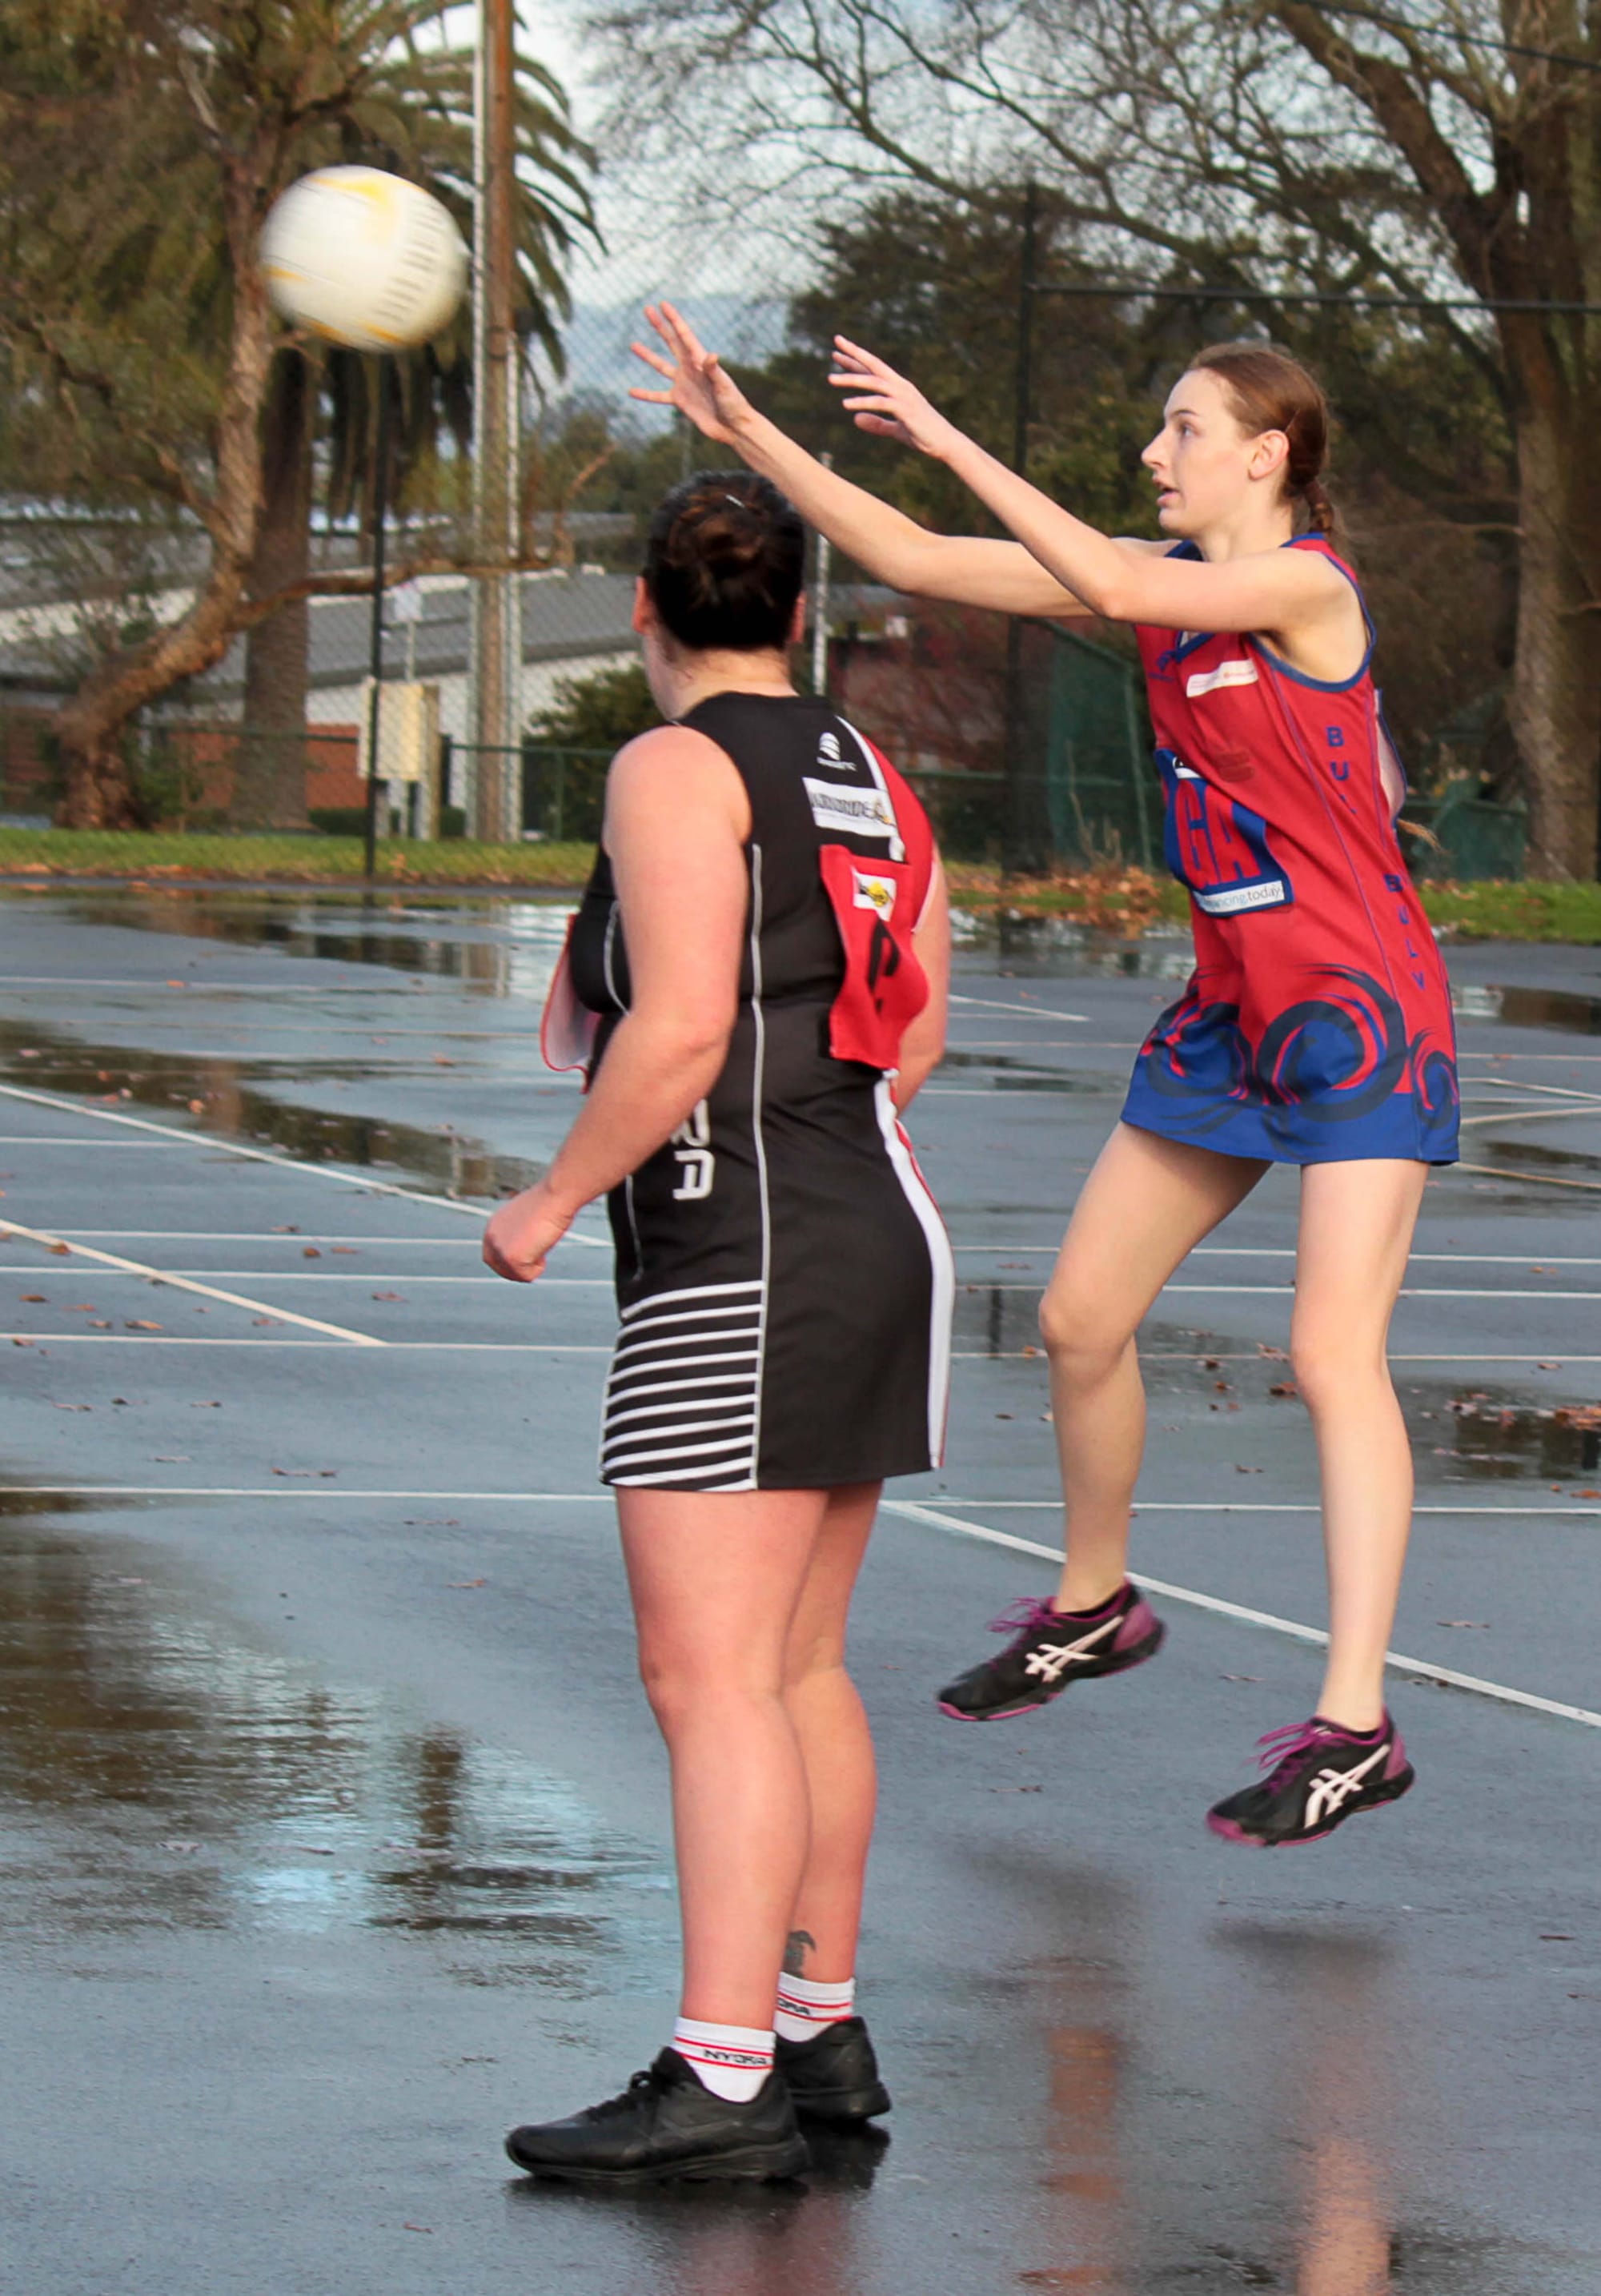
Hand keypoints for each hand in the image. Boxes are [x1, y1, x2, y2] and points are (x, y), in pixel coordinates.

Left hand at [482, 1184, 572, 1283]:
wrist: (555, 1195)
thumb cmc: (549, 1202)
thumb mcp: (527, 1218)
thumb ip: (519, 1233)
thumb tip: (527, 1245)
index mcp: (493, 1227)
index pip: (492, 1256)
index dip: (508, 1263)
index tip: (526, 1261)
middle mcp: (491, 1238)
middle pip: (500, 1269)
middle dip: (517, 1272)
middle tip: (536, 1264)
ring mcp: (500, 1249)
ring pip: (515, 1274)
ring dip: (531, 1266)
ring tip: (543, 1245)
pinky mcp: (511, 1258)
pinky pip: (527, 1276)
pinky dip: (539, 1268)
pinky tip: (544, 1246)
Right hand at [630, 301, 753, 444]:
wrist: (733, 427)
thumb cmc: (733, 404)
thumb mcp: (723, 385)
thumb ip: (714, 370)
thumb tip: (711, 355)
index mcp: (700, 361)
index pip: (684, 335)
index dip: (674, 319)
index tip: (663, 304)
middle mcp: (690, 368)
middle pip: (671, 342)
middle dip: (660, 326)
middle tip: (647, 309)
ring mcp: (684, 383)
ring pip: (661, 366)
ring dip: (648, 355)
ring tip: (633, 345)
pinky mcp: (680, 400)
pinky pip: (658, 396)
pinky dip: (645, 394)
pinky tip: (631, 391)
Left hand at [828, 337, 963, 460]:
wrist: (945, 444)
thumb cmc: (923, 435)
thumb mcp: (895, 430)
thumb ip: (877, 424)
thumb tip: (856, 419)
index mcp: (898, 388)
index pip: (873, 370)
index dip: (855, 360)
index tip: (837, 353)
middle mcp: (900, 386)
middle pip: (873, 365)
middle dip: (854, 353)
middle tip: (836, 344)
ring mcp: (903, 396)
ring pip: (873, 382)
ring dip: (851, 379)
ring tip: (830, 378)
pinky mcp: (905, 409)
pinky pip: (880, 402)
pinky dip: (862, 402)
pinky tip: (846, 404)